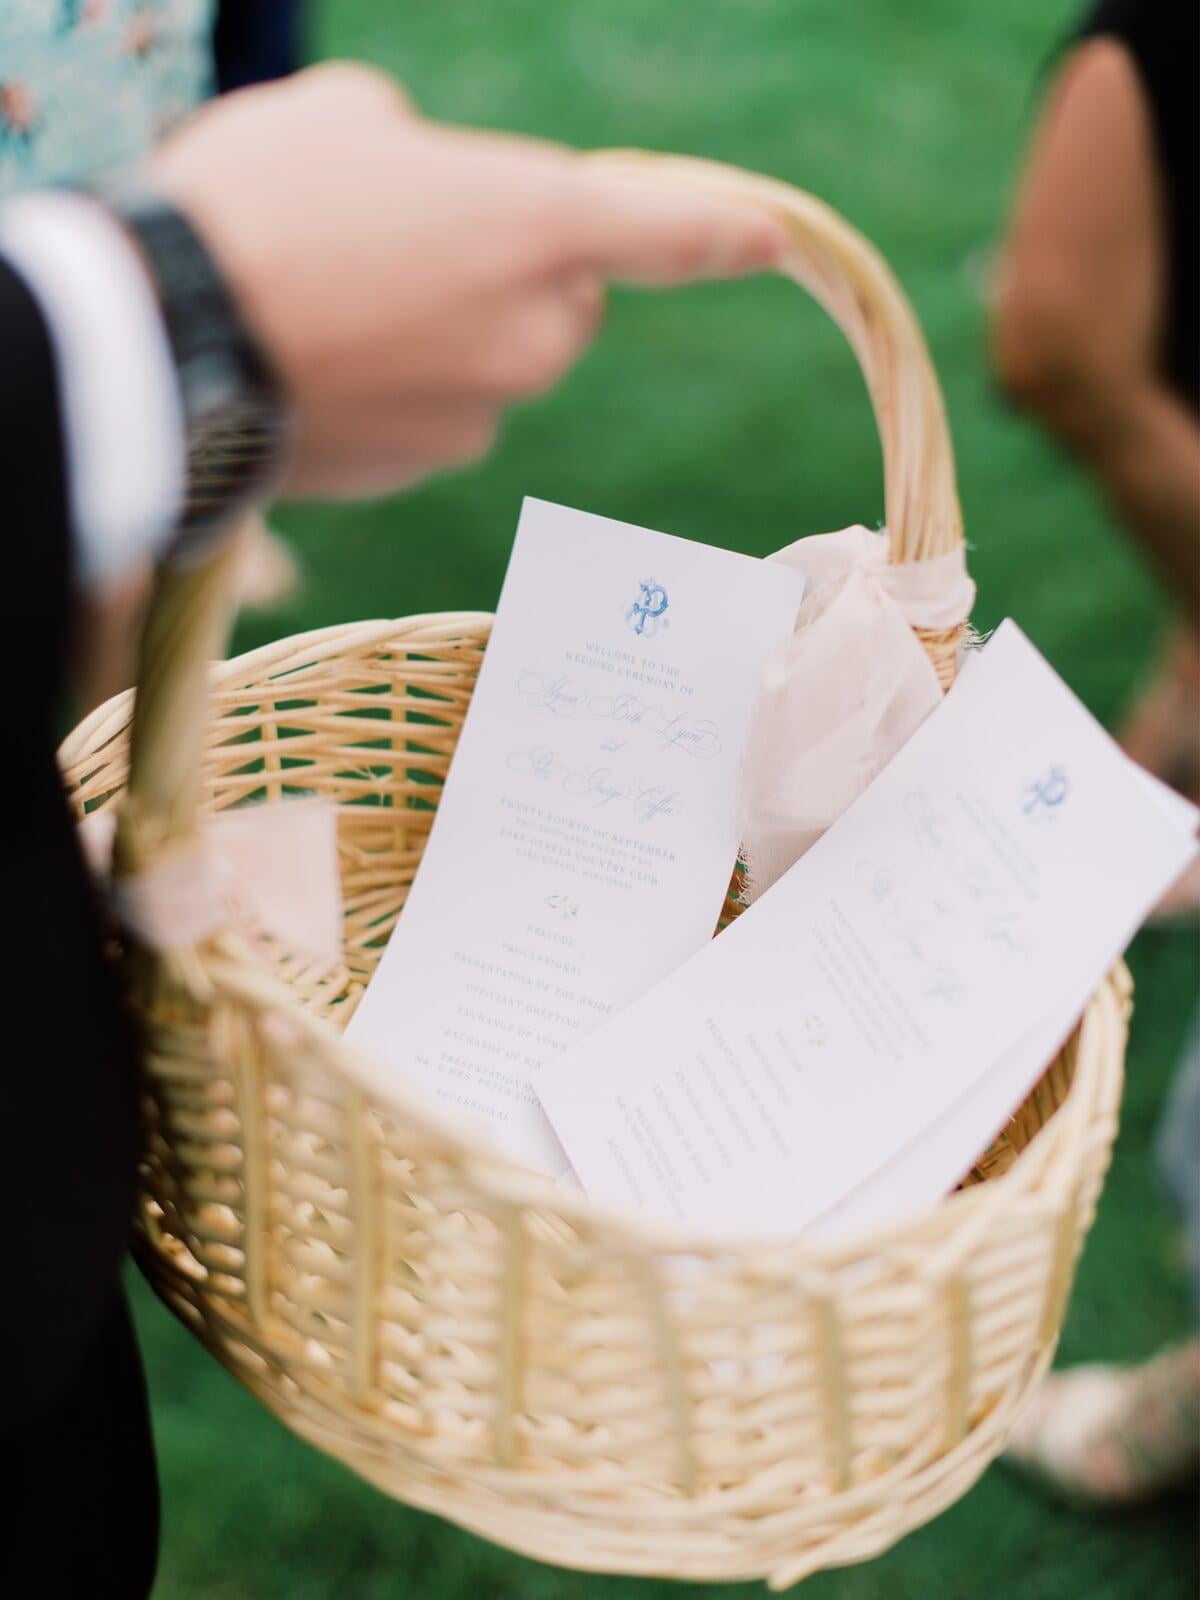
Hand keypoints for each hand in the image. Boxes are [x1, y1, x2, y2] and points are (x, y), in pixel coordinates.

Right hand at [149, 64, 786, 496]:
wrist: (168, 339)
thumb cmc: (254, 203)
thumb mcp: (340, 118)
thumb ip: (420, 148)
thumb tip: (419, 183)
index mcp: (535, 222)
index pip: (664, 228)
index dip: (720, 229)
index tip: (768, 235)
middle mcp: (534, 331)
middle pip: (562, 304)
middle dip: (510, 276)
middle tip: (401, 244)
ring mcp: (484, 411)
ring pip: (493, 364)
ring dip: (445, 336)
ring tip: (334, 304)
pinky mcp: (429, 465)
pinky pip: (439, 416)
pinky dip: (401, 393)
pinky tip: (320, 365)